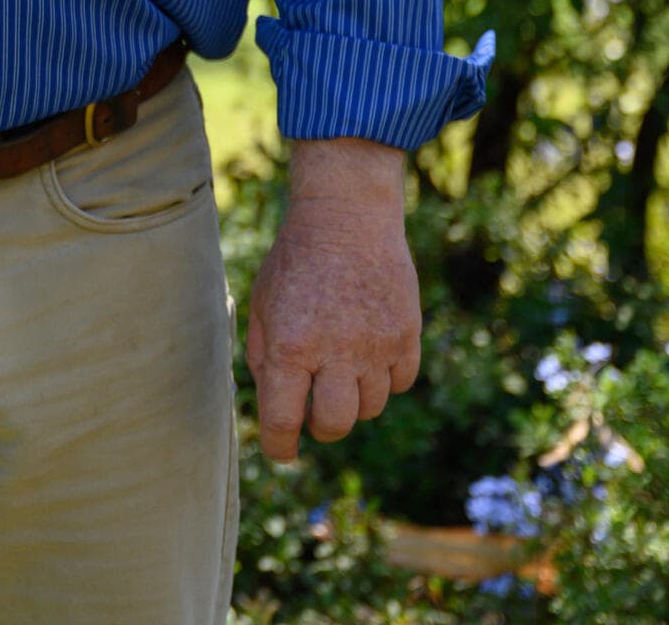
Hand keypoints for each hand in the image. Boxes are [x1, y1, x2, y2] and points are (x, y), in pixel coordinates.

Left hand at [244, 137, 419, 463]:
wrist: (346, 217)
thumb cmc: (295, 262)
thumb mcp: (262, 305)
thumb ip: (263, 358)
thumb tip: (275, 410)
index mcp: (289, 346)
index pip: (284, 421)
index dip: (281, 446)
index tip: (283, 451)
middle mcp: (334, 352)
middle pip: (334, 426)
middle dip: (321, 427)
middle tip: (314, 409)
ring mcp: (376, 346)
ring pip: (369, 408)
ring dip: (353, 399)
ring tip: (342, 365)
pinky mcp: (406, 336)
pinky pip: (400, 383)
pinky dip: (385, 378)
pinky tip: (371, 352)